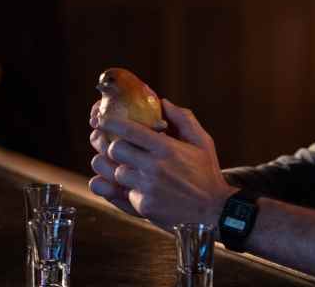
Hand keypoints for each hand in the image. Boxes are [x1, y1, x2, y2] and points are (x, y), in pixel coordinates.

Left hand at [95, 98, 235, 228]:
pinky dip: (119, 188)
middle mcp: (154, 167)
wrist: (212, 211)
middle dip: (113, 146)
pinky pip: (118, 193)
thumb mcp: (202, 142)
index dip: (110, 122)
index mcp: (167, 148)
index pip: (129, 130)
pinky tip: (125, 185)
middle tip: (117, 146)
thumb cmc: (207, 173)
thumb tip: (164, 103)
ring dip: (115, 168)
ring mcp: (147, 188)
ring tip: (121, 166)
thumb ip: (184, 119)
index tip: (102, 120)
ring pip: (114, 172)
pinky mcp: (143, 206)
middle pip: (115, 149)